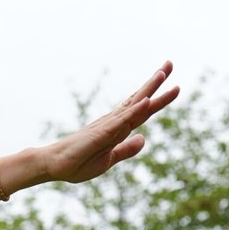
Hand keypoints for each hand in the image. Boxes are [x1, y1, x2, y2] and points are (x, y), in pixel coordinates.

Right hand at [41, 63, 179, 184]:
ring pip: (133, 105)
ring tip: (163, 73)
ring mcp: (108, 126)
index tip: (174, 85)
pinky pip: (122, 121)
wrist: (55, 166)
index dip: (157, 98)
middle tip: (170, 63)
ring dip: (149, 89)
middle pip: (139, 99)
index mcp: (116, 128)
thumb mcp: (109, 159)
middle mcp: (113, 122)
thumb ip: (126, 149)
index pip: (141, 110)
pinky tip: (147, 101)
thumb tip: (144, 138)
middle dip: (156, 83)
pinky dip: (135, 111)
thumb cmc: (77, 162)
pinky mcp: (102, 134)